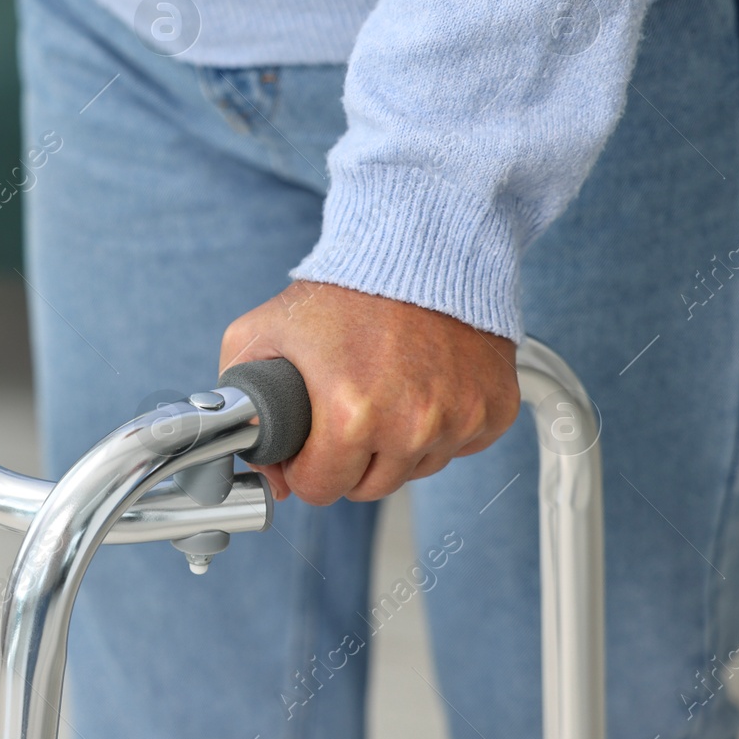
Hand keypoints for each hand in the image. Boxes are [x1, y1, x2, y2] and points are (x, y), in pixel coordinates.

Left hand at [220, 281, 517, 504]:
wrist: (419, 250)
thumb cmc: (345, 291)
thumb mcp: (264, 334)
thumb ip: (243, 404)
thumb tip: (261, 466)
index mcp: (351, 415)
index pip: (321, 488)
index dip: (305, 470)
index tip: (307, 448)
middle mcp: (411, 426)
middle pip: (369, 487)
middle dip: (349, 462)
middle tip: (343, 416)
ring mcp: (459, 420)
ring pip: (415, 470)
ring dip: (395, 447)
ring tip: (383, 393)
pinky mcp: (494, 409)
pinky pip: (460, 446)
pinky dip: (441, 427)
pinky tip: (422, 386)